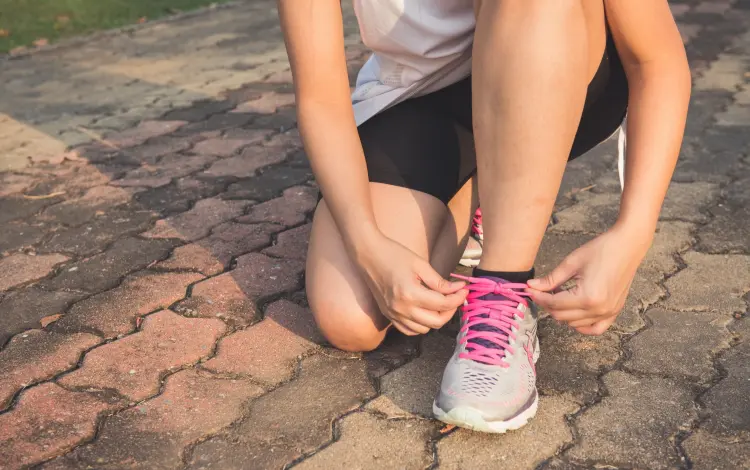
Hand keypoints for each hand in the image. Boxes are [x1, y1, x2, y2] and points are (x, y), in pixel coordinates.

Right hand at [357, 233, 467, 335]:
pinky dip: (421, 325)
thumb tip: (458, 289)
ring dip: (436, 318)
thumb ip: (439, 282)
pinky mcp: (388, 316)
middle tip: (455, 296)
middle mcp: (401, 309)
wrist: (368, 254)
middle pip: (436, 322)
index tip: (464, 288)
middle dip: (450, 310)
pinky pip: (409, 330)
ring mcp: (393, 314)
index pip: (442, 304)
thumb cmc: (394, 254)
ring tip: (441, 303)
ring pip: (424, 329)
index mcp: (410, 294)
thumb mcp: (420, 265)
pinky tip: (426, 311)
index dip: (458, 297)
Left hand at [526, 224, 651, 334]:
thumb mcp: (571, 263)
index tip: (529, 290)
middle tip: (540, 291)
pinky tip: (573, 313)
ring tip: (559, 295)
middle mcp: (598, 309)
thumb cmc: (601, 250)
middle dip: (547, 304)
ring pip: (574, 323)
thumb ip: (551, 279)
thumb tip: (532, 286)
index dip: (539, 297)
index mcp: (587, 297)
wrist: (628, 245)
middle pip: (562, 316)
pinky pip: (595, 328)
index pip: (554, 304)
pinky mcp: (615, 311)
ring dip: (562, 313)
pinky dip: (582, 325)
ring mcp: (608, 312)